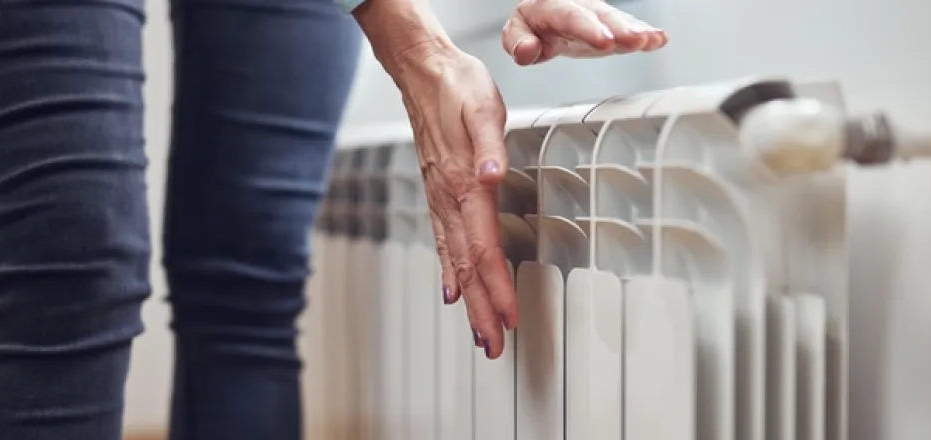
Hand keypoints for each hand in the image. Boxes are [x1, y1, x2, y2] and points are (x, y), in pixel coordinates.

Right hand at [393, 42, 516, 359]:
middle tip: (494, 346)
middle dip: (482, 310)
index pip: (482, 248)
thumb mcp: (482, 107)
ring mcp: (439, 200)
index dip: (497, 286)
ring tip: (478, 331)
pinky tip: (453, 290)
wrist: (421, 72)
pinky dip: (449, 272)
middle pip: (467, 267)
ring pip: (454, 261)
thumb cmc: (456, 86)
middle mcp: (448, 200)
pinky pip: (443, 244)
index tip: (509, 317)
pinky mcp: (437, 195)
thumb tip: (492, 175)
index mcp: (463, 185)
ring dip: (469, 300)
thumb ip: (489, 144)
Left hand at [502, 0, 667, 64]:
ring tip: (653, 40)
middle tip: (636, 40)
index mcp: (552, 6)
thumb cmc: (533, 26)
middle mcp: (580, 6)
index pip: (571, 17)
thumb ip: (518, 42)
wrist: (546, 18)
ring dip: (637, 31)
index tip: (605, 42)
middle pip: (601, 17)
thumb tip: (528, 50)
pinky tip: (659, 39)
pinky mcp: (612, 27)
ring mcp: (598, 16)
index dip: (589, 29)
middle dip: (620, 29)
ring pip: (618, 21)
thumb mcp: (516, 32)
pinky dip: (645, 34)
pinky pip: (630, 28)